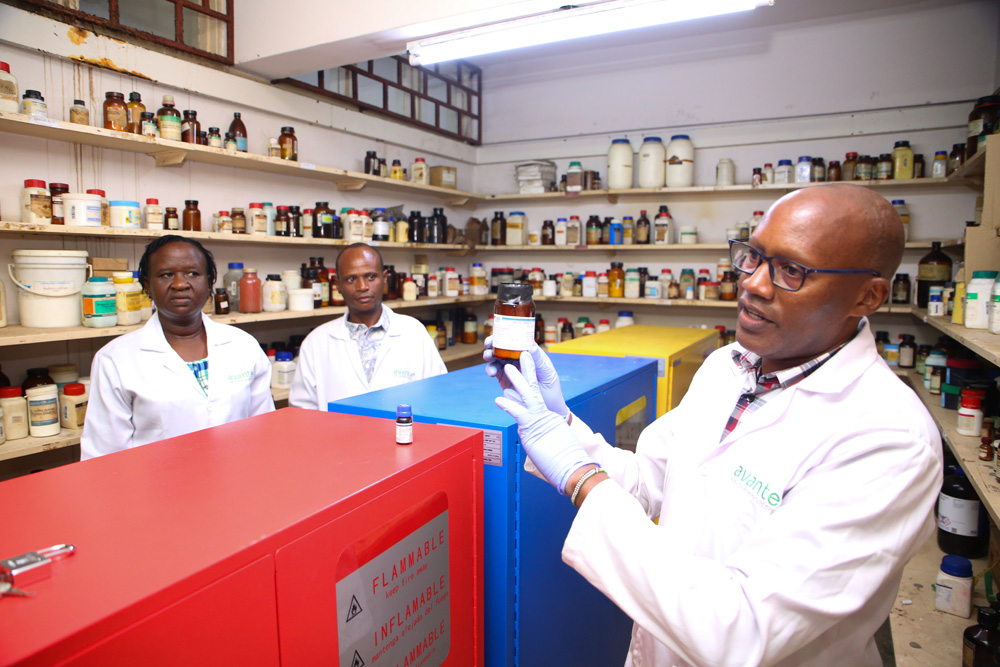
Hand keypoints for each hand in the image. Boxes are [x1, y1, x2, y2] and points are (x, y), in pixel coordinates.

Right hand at [484, 338, 569, 420]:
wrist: (546, 407)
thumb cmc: (551, 387)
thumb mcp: (547, 372)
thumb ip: (538, 360)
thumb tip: (531, 346)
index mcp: (529, 353)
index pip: (517, 340)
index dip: (507, 335)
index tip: (499, 333)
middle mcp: (518, 359)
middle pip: (503, 346)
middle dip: (493, 343)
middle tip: (488, 344)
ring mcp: (510, 368)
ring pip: (496, 357)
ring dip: (490, 355)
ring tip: (488, 357)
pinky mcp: (504, 379)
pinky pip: (494, 371)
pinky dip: (490, 369)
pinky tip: (491, 372)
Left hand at [494, 351, 594, 494]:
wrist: (575, 468)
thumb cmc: (565, 463)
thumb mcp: (552, 447)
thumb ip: (543, 442)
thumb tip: (539, 446)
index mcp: (549, 419)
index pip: (535, 399)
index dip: (526, 386)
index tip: (520, 375)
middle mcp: (546, 416)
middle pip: (534, 388)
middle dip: (527, 371)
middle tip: (523, 355)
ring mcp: (541, 420)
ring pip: (527, 393)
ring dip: (516, 379)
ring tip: (507, 367)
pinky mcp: (535, 427)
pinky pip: (519, 413)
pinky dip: (508, 405)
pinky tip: (498, 399)